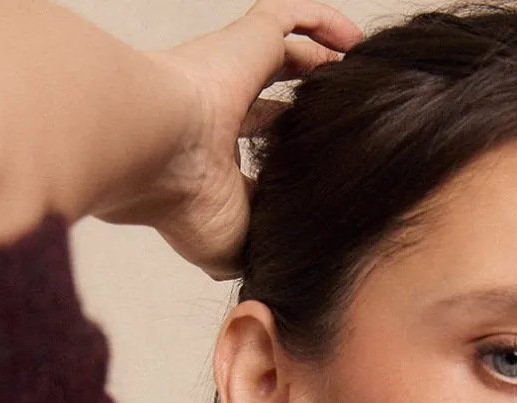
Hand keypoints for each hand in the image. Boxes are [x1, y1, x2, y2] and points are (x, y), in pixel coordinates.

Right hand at [99, 1, 361, 280]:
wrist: (157, 149)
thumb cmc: (186, 204)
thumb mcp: (234, 247)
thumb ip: (258, 248)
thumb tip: (273, 264)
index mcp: (211, 154)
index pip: (251, 147)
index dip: (282, 152)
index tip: (313, 165)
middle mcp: (219, 108)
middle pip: (270, 98)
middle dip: (303, 106)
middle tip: (343, 120)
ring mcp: (232, 70)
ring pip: (283, 53)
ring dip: (319, 63)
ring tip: (359, 79)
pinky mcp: (247, 41)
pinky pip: (289, 16)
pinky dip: (323, 22)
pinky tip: (354, 41)